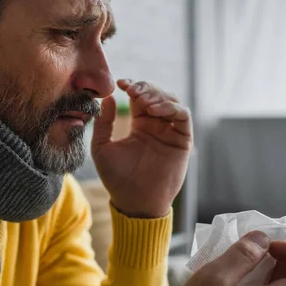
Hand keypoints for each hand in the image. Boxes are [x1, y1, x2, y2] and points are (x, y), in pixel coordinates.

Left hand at [91, 79, 192, 217]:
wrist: (134, 201)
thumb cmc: (117, 178)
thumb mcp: (102, 148)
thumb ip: (104, 123)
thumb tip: (109, 98)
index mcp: (140, 125)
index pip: (140, 97)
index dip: (133, 86)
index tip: (121, 83)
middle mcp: (157, 125)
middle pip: (157, 94)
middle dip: (146, 87)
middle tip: (133, 90)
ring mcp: (171, 132)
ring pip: (172, 101)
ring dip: (158, 95)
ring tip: (144, 100)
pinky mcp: (183, 140)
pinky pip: (183, 116)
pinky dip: (171, 108)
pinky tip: (155, 110)